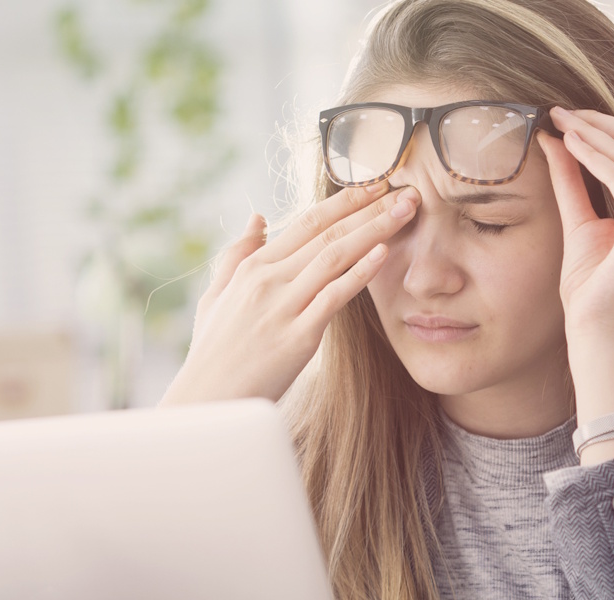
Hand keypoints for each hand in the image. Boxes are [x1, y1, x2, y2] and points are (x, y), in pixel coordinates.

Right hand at [160, 182, 420, 404]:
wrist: (207, 400)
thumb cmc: (213, 354)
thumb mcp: (217, 296)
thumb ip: (237, 255)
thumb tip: (258, 218)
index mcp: (253, 267)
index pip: (307, 222)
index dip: (344, 201)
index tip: (374, 185)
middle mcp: (268, 280)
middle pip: (327, 233)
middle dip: (369, 208)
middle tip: (406, 189)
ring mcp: (283, 307)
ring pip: (335, 256)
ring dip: (375, 229)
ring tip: (406, 210)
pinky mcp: (298, 337)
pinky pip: (334, 296)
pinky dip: (361, 272)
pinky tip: (384, 252)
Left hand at [537, 106, 613, 348]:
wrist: (594, 332)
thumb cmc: (589, 290)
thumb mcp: (578, 223)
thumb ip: (572, 182)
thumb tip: (556, 141)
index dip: (605, 128)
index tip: (567, 116)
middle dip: (600, 122)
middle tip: (560, 111)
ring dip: (594, 133)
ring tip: (560, 121)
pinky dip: (595, 156)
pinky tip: (570, 144)